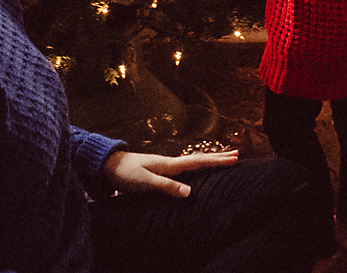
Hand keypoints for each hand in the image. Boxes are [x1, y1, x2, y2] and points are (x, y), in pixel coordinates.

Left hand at [102, 147, 236, 196]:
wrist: (108, 165)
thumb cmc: (126, 174)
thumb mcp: (145, 183)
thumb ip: (167, 187)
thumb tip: (190, 192)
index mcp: (170, 165)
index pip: (198, 162)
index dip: (217, 161)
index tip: (235, 158)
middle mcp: (170, 162)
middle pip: (199, 159)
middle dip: (218, 157)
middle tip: (237, 154)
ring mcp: (165, 165)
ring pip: (193, 161)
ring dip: (210, 159)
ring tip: (224, 157)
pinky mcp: (160, 170)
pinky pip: (185, 166)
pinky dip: (197, 165)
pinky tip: (198, 167)